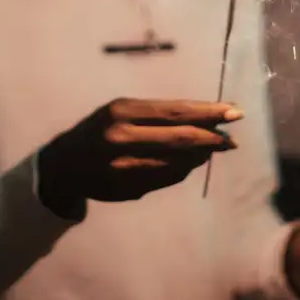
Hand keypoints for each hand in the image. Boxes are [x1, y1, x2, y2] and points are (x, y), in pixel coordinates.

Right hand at [37, 98, 240, 215]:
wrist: (63, 165)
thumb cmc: (100, 129)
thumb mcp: (121, 111)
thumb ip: (159, 115)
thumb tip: (207, 120)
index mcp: (122, 110)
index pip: (176, 111)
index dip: (209, 112)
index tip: (235, 112)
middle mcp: (122, 137)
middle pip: (181, 138)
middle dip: (212, 137)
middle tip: (232, 138)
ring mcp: (124, 166)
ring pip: (177, 161)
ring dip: (201, 155)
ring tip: (215, 148)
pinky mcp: (127, 188)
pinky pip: (167, 178)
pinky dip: (185, 169)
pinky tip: (193, 162)